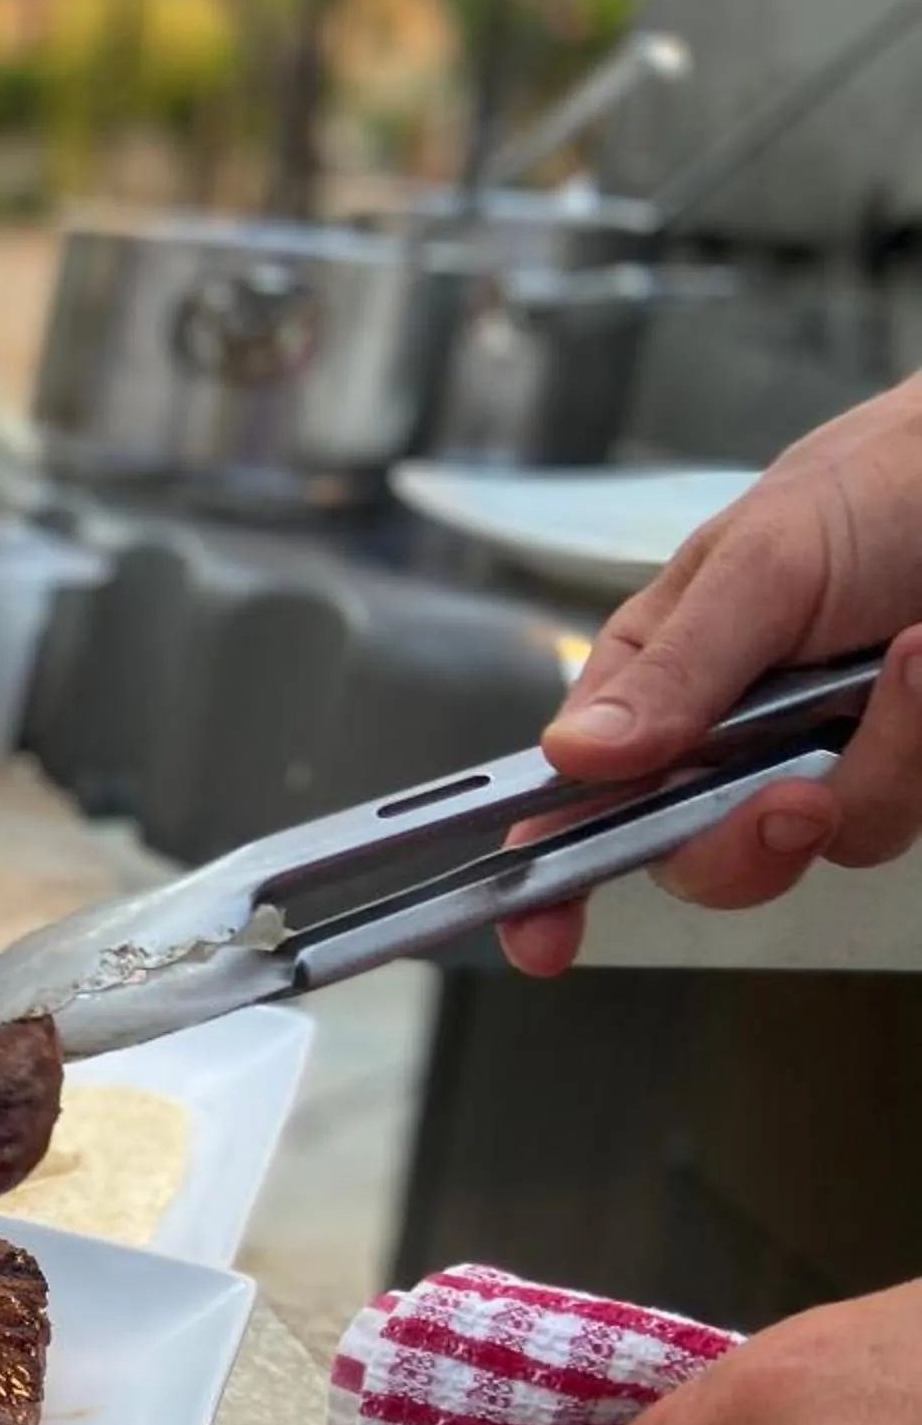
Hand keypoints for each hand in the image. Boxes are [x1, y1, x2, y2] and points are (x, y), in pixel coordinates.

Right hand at [499, 372, 921, 976]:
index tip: (540, 939)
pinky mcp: (902, 770)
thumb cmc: (875, 485)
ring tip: (912, 657)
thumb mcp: (762, 562)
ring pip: (824, 840)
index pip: (575, 801)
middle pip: (699, 856)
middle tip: (792, 798)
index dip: (547, 877)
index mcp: (652, 686)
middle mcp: (725, 740)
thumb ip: (673, 670)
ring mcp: (820, 760)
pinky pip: (898, 814)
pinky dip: (921, 742)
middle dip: (745, 842)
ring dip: (878, 762)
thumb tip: (574, 757)